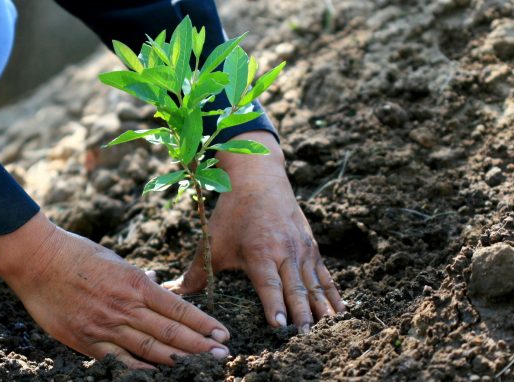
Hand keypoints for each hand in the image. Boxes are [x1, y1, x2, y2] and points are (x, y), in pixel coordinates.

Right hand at [0, 212, 229, 368]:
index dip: (203, 323)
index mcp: (135, 283)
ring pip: (150, 348)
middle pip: (170, 331)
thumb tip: (157, 286)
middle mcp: (125, 306)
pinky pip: (119, 360)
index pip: (178, 307)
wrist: (37, 260)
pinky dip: (140, 369)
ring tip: (202, 367)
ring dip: (179, 359)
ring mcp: (106, 325)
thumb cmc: (76, 254)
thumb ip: (137, 279)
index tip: (222, 334)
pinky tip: (159, 376)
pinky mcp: (86, 340)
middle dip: (200, 345)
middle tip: (223, 356)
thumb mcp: (115, 259)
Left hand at [163, 132, 344, 332]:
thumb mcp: (213, 241)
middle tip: (306, 336)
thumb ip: (197, 272)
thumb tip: (173, 293)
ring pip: (314, 284)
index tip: (281, 326)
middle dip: (302, 313)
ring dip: (321, 308)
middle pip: (296, 288)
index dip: (275, 305)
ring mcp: (301, 249)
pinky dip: (333, 293)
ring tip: (328, 330)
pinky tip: (340, 311)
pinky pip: (325, 275)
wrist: (260, 178)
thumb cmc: (233, 213)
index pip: (269, 285)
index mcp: (259, 252)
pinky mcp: (311, 247)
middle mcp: (285, 251)